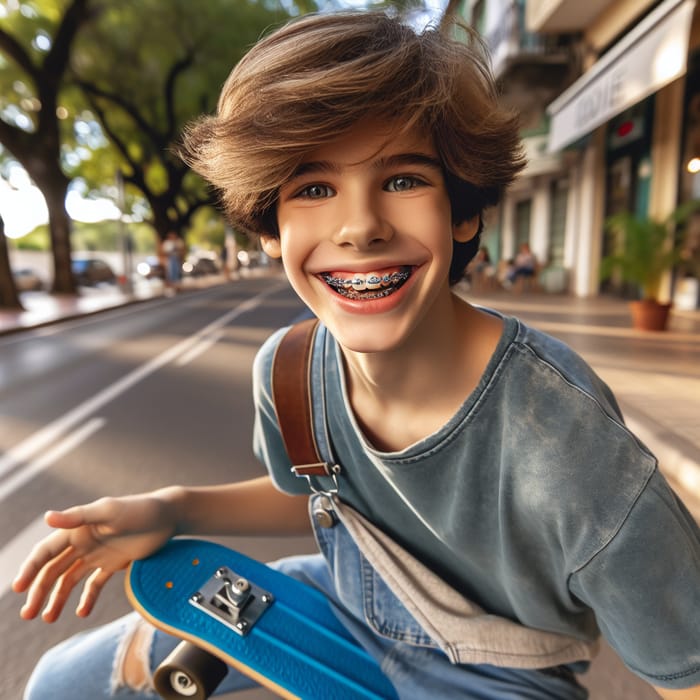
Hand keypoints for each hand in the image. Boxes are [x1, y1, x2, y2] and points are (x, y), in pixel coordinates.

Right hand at [12, 491, 178, 621]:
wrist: (168, 516)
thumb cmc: (139, 509)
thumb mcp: (109, 511)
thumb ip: (78, 516)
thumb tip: (47, 518)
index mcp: (77, 529)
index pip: (46, 551)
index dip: (30, 569)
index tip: (19, 588)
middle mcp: (83, 543)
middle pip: (53, 570)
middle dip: (38, 591)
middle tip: (28, 614)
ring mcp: (97, 555)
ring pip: (69, 580)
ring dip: (57, 599)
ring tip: (48, 618)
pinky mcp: (113, 564)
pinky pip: (94, 585)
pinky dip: (86, 599)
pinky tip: (81, 613)